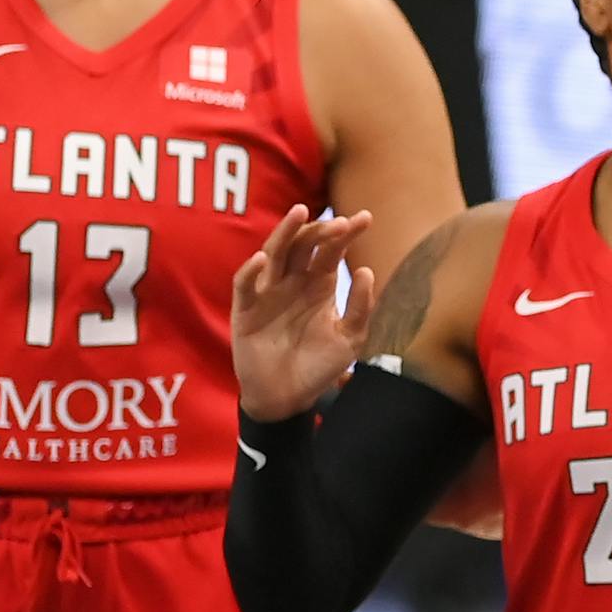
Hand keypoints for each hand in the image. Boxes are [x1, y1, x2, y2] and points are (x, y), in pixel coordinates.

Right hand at [231, 204, 375, 422]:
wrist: (288, 398)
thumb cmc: (319, 366)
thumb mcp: (350, 339)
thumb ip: (360, 307)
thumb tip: (367, 270)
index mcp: (320, 284)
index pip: (332, 250)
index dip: (347, 233)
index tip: (365, 218)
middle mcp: (294, 282)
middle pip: (304, 245)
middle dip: (321, 230)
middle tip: (340, 223)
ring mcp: (269, 293)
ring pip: (274, 253)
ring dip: (285, 232)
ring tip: (299, 213)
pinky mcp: (245, 311)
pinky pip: (244, 285)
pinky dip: (251, 270)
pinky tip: (263, 259)